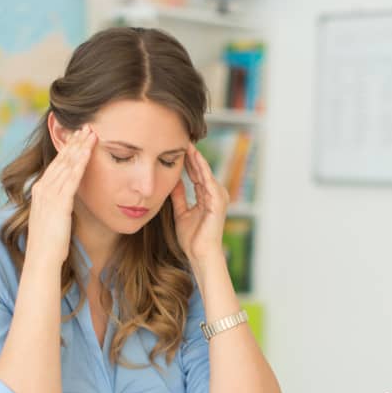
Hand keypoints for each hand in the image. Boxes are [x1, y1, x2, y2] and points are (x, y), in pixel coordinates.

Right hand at [26, 126, 96, 266]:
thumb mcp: (54, 218)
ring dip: (79, 147)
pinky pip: (71, 178)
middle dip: (74, 142)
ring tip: (91, 132)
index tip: (79, 137)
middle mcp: (42, 188)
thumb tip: (68, 201)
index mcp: (40, 191)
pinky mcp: (58, 202)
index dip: (68, 149)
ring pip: (67, 165)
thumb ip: (59, 205)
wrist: (42, 259)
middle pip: (61, 160)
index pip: (56, 164)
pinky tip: (89, 151)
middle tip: (87, 126)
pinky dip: (80, 162)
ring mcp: (49, 194)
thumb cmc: (50, 244)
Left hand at [170, 144, 228, 266]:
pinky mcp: (217, 201)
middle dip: (192, 155)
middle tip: (182, 139)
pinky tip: (194, 158)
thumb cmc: (192, 238)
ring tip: (188, 144)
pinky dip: (202, 168)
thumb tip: (173, 181)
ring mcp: (218, 197)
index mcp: (207, 197)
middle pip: (202, 170)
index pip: (197, 174)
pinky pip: (208, 180)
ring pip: (205, 172)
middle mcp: (215, 194)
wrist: (200, 253)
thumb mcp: (181, 212)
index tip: (178, 148)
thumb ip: (179, 196)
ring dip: (197, 158)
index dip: (188, 161)